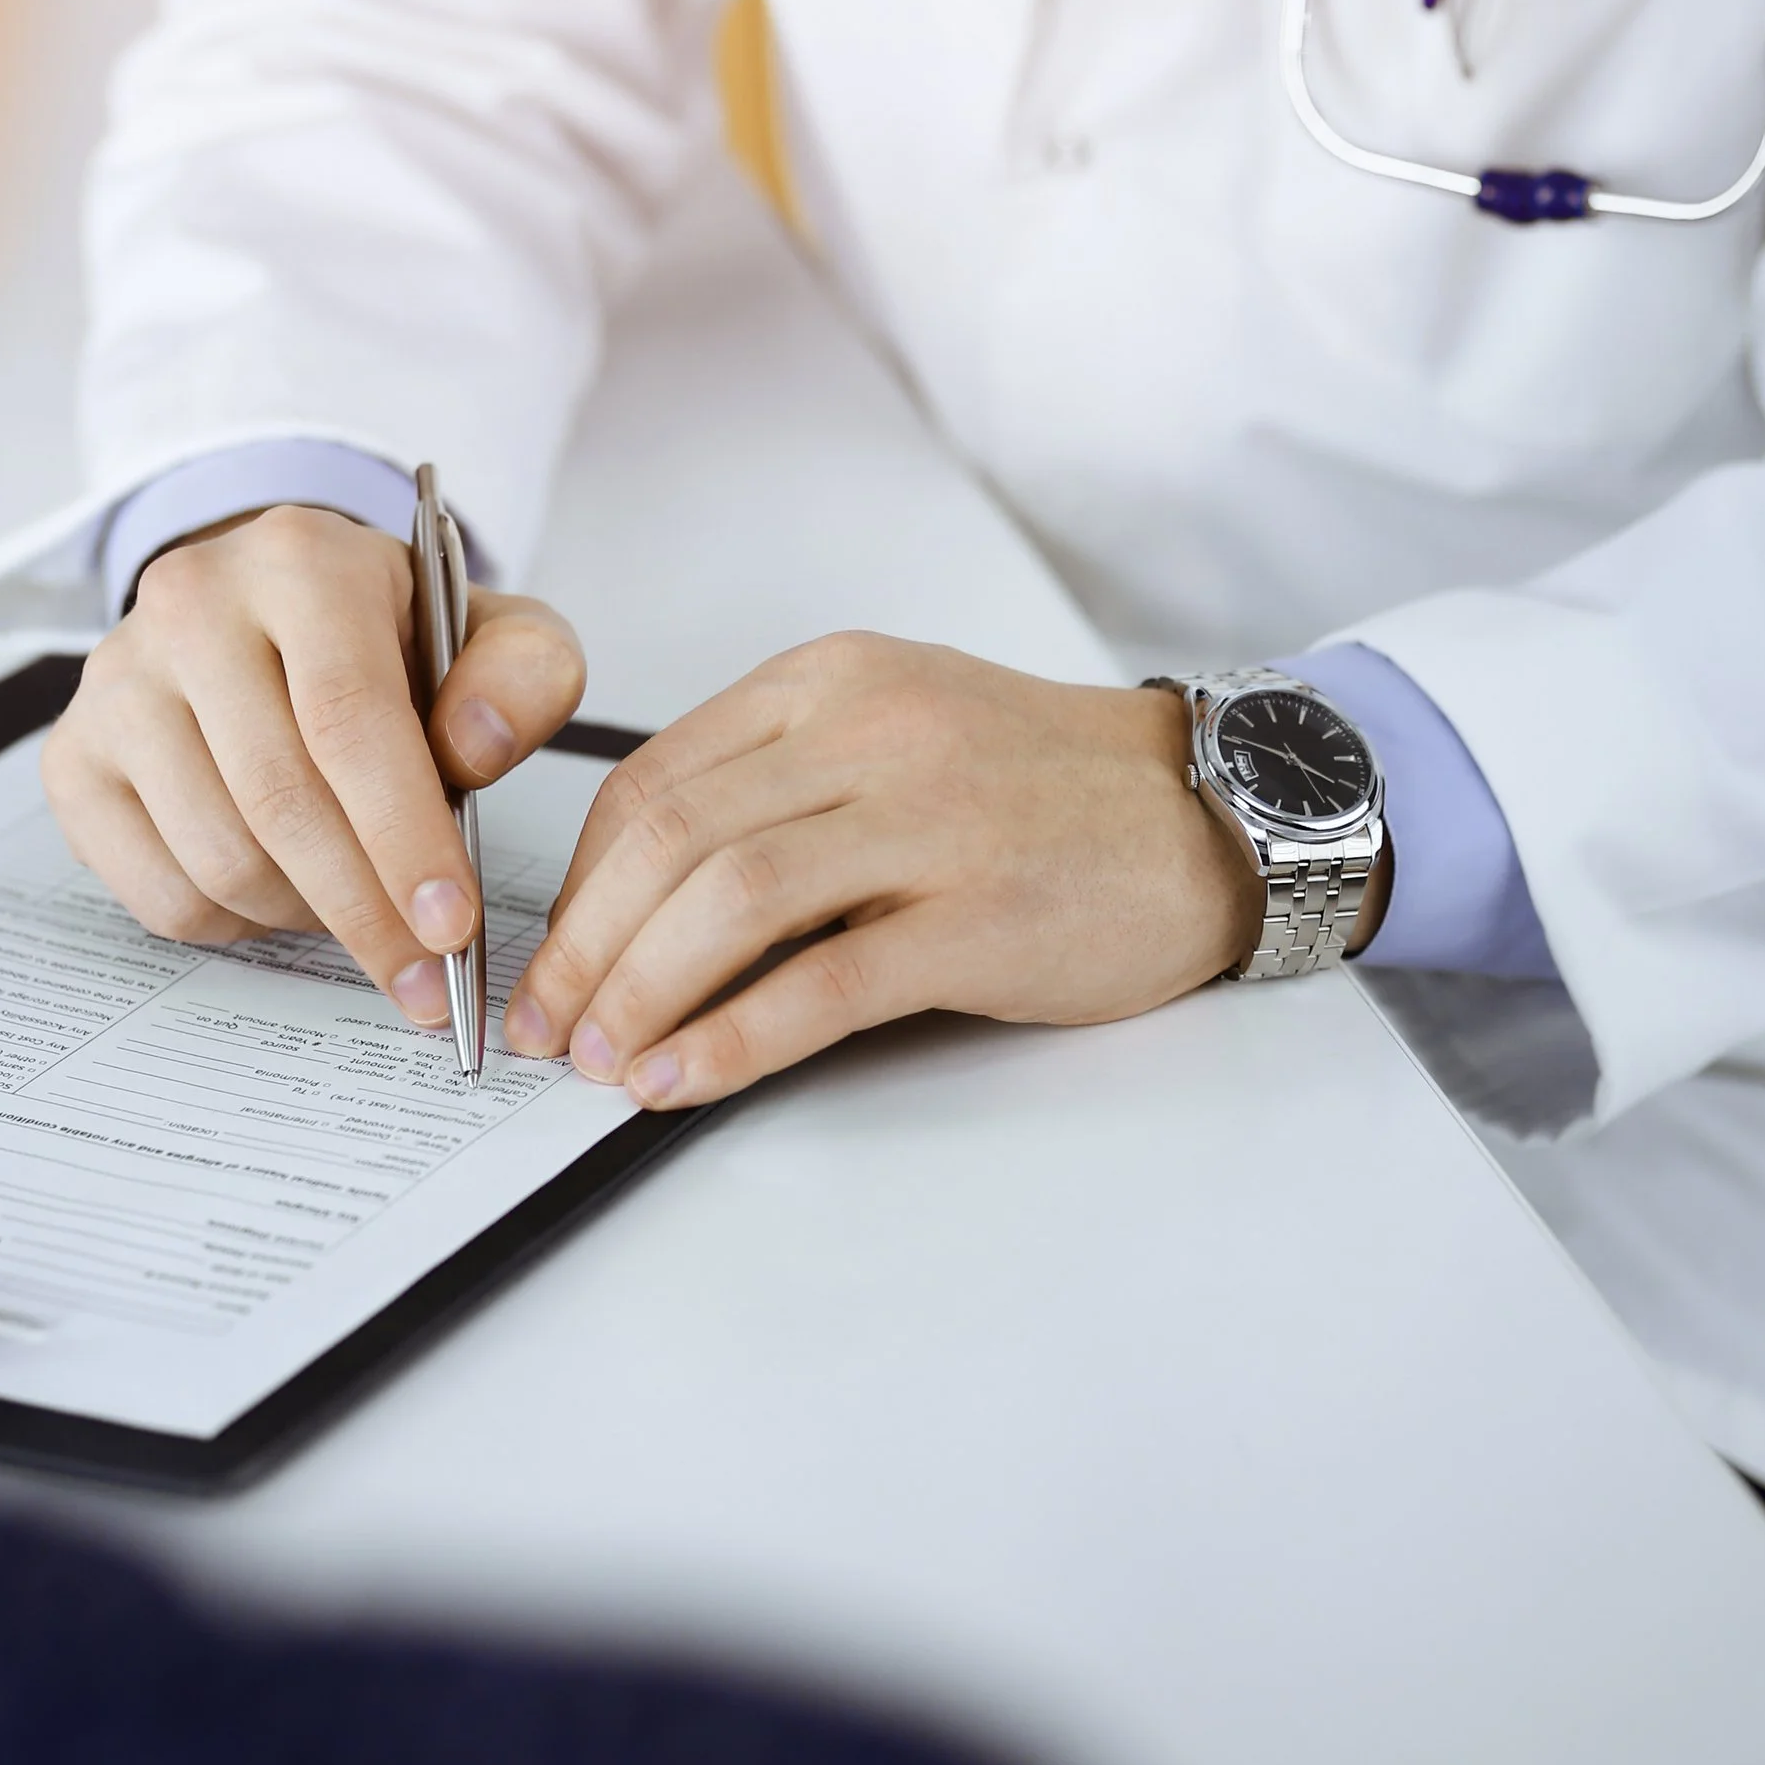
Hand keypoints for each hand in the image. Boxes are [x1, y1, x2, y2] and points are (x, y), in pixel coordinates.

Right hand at [44, 505, 583, 1022]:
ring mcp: (116, 683)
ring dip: (304, 914)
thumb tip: (474, 746)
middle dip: (366, 909)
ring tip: (354, 902)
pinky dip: (235, 922)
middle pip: (280, 800)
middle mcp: (188, 605)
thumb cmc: (388, 640)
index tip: (451, 925)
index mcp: (301, 561)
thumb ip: (523, 676)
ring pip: (219, 858)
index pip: (348, 719)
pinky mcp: (73, 758)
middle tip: (423, 972)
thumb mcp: (487, 632)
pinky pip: (159, 893)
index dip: (403, 836)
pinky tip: (279, 889)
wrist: (268, 616)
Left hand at [502, 632, 1337, 1107]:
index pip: (652, 781)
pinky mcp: (982, 913)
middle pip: (671, 840)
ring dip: (641, 995)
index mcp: (829, 685)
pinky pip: (825, 981)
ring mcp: (930, 819)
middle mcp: (868, 733)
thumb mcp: (896, 740)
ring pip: (729, 901)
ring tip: (604, 1064)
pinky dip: (733, 1038)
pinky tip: (682, 1080)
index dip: (579, 886)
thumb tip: (641, 911)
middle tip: (549, 1030)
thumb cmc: (1047, 793)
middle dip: (584, 949)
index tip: (552, 963)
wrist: (1214, 813)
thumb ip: (780, 793)